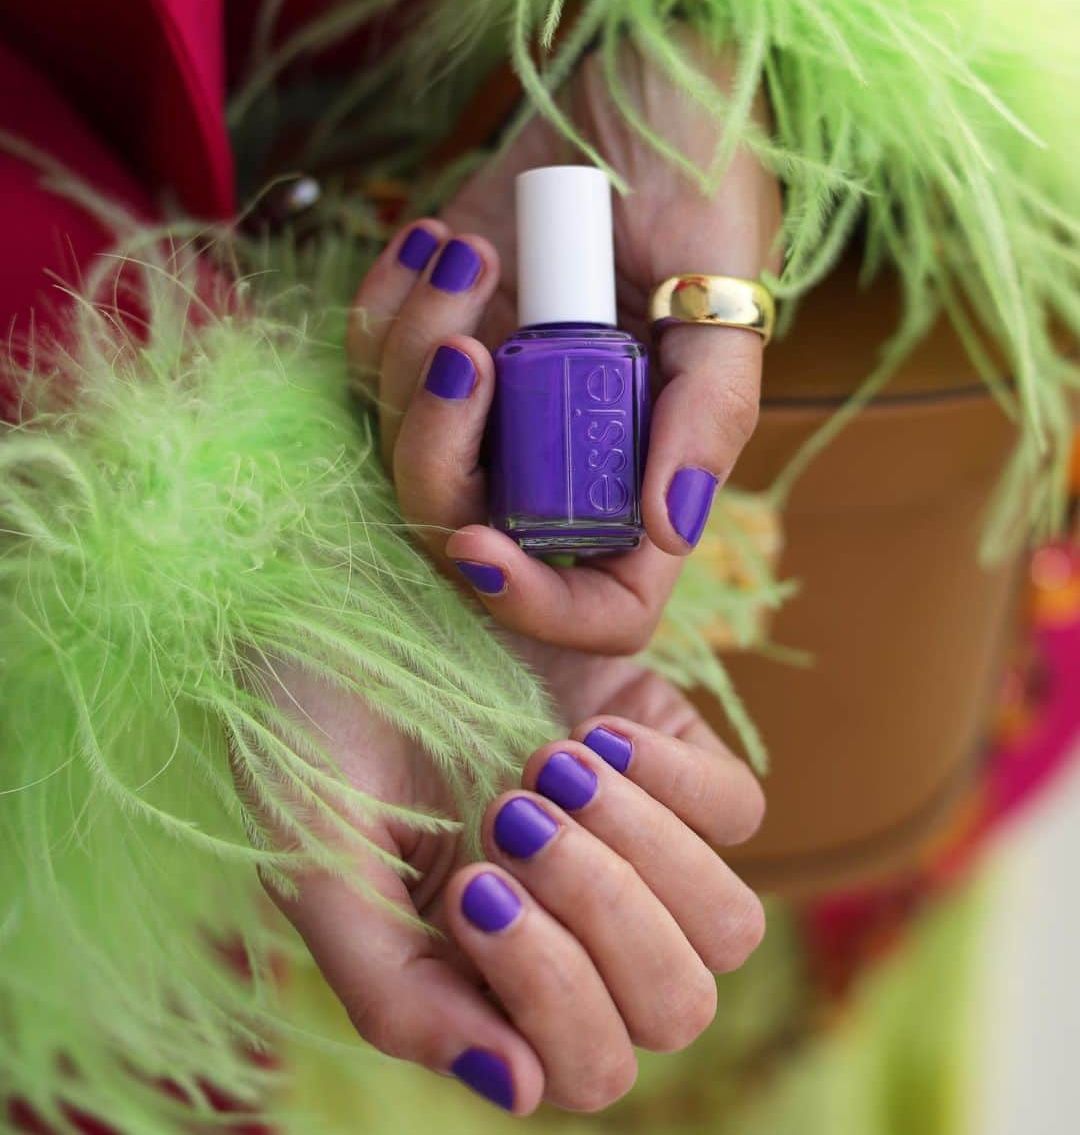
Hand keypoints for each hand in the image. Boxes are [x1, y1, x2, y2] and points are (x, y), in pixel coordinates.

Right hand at [255, 654, 763, 1115]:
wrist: (339, 595)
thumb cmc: (311, 737)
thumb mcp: (322, 869)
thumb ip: (395, 992)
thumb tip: (522, 1087)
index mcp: (495, 979)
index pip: (587, 1067)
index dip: (548, 994)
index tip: (468, 885)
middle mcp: (579, 925)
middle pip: (675, 1005)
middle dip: (598, 913)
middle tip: (507, 815)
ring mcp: (632, 840)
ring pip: (727, 924)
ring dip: (639, 851)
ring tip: (546, 768)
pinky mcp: (669, 754)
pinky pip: (738, 809)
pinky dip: (674, 779)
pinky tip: (592, 733)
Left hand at [348, 26, 780, 652]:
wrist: (635, 78)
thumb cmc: (700, 176)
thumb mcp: (721, 292)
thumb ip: (706, 416)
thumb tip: (671, 531)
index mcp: (645, 462)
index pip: (601, 602)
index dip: (538, 608)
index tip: (480, 547)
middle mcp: (561, 446)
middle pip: (466, 529)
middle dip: (436, 451)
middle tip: (465, 347)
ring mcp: (492, 393)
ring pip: (400, 441)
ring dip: (411, 349)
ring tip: (468, 250)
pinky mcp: (436, 327)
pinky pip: (365, 358)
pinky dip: (384, 302)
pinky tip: (434, 237)